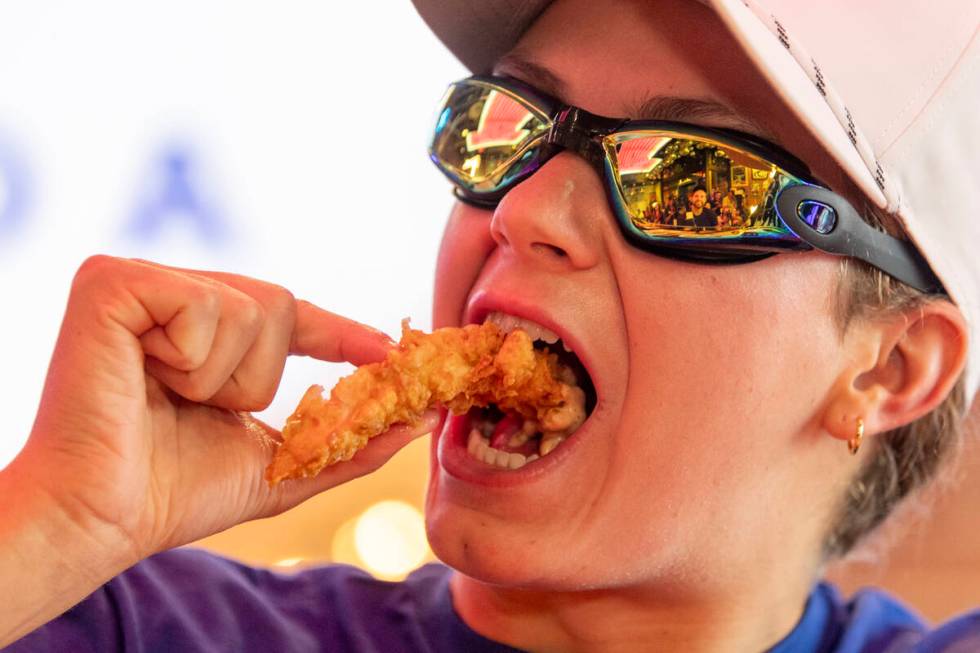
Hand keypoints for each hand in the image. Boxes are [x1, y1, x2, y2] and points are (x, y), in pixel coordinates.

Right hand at [7, 256, 436, 566]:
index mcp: (203, 329)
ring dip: (225, 378)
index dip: (341, 333)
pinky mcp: (110, 282)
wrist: (104, 519)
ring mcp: (140, 281)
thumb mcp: (283, 465)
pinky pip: (204, 307)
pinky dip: (191, 362)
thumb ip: (351, 441)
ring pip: (250, 306)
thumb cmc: (177, 492)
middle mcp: (171, 292)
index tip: (391, 355)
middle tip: (204, 410)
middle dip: (260, 376)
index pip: (289, 314)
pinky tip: (145, 379)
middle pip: (279, 302)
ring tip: (169, 397)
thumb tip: (422, 419)